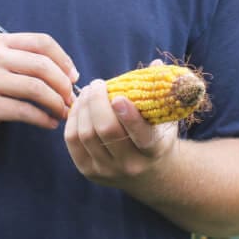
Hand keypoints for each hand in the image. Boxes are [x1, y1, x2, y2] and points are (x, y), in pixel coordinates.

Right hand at [0, 31, 78, 142]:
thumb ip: (23, 60)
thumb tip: (67, 73)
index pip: (42, 42)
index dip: (64, 59)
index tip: (73, 76)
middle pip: (43, 66)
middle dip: (64, 84)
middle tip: (71, 98)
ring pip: (36, 89)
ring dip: (57, 103)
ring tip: (63, 112)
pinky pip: (25, 111)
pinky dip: (43, 119)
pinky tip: (49, 124)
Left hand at [64, 68, 178, 185]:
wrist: (149, 175)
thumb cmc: (157, 136)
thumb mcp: (166, 118)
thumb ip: (160, 92)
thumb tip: (156, 64)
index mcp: (154, 151)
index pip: (142, 136)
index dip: (128, 116)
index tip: (118, 96)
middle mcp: (131, 165)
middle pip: (106, 131)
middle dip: (97, 102)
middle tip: (98, 84)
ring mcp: (107, 170)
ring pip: (86, 134)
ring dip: (83, 106)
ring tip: (89, 91)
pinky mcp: (88, 171)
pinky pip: (72, 140)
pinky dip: (73, 119)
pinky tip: (80, 105)